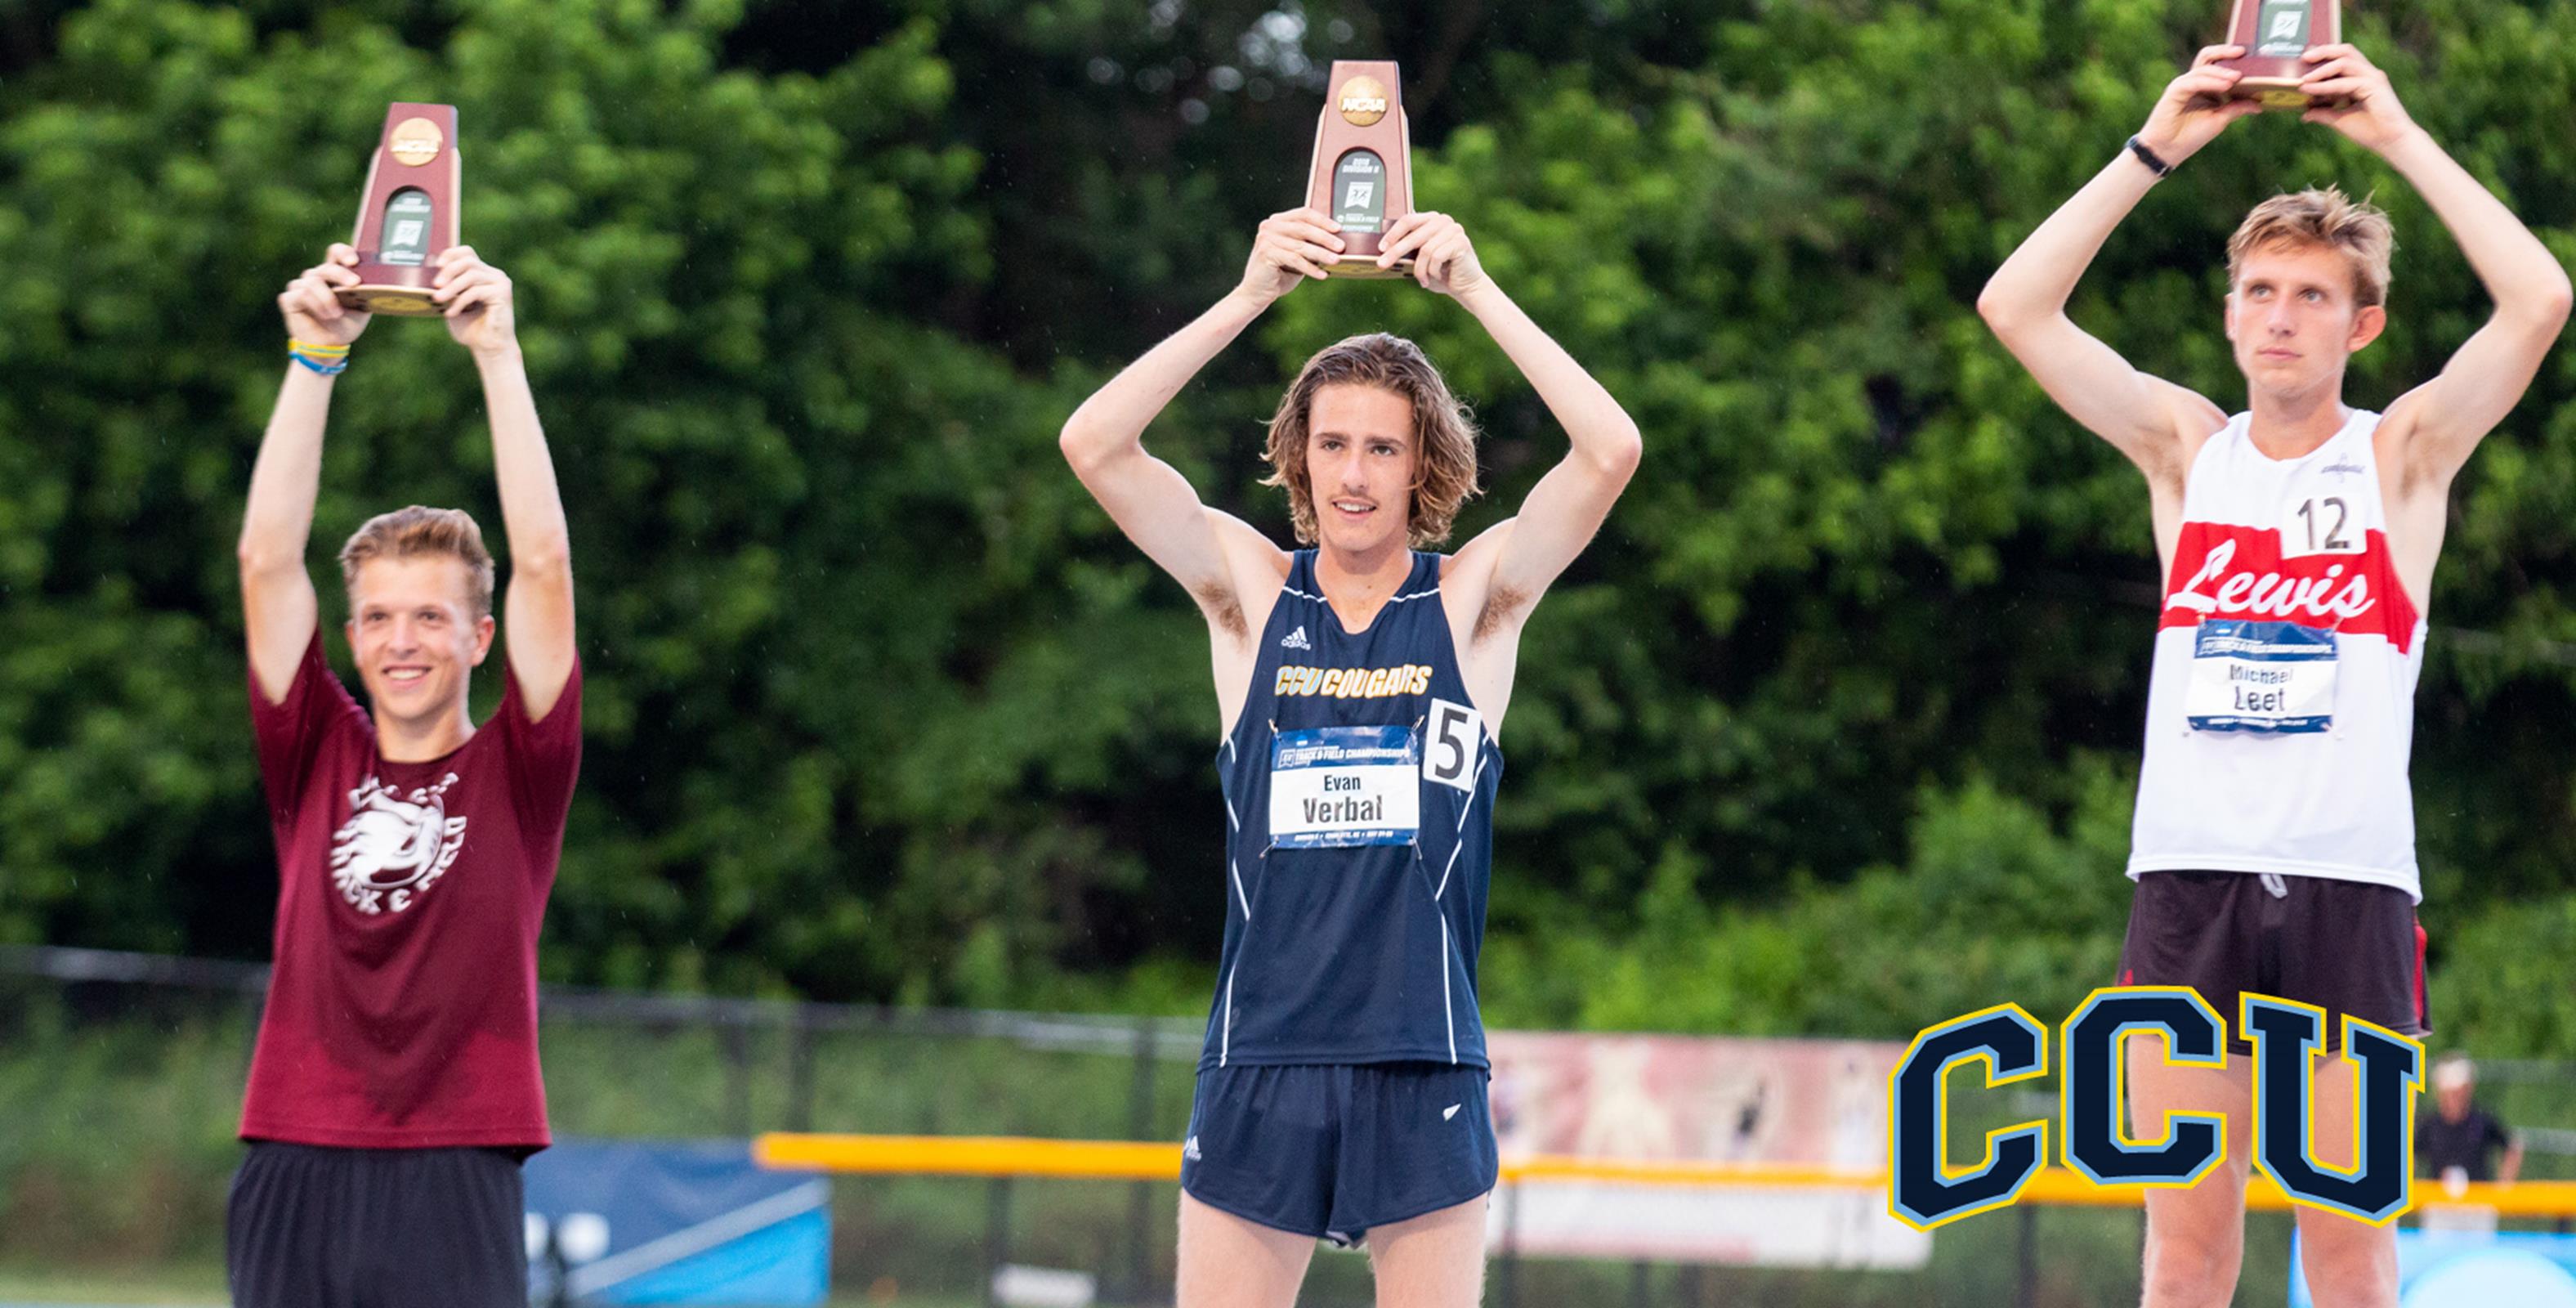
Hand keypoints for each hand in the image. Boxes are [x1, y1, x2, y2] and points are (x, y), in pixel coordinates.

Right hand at [277, 245, 368, 346]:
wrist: (330, 345)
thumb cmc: (346, 324)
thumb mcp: (363, 308)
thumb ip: (368, 292)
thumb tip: (382, 282)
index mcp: (335, 275)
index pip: (335, 253)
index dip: (343, 252)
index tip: (354, 261)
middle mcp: (317, 277)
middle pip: (326, 267)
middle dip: (341, 274)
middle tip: (354, 284)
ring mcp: (301, 286)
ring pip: (313, 281)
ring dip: (328, 298)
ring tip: (336, 314)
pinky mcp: (289, 299)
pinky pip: (301, 294)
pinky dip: (315, 305)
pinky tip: (325, 315)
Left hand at [433, 245, 517, 354]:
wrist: (489, 349)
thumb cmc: (471, 329)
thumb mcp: (452, 304)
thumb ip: (445, 289)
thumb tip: (426, 277)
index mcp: (483, 274)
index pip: (467, 252)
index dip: (450, 254)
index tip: (435, 265)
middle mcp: (494, 275)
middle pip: (468, 260)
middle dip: (449, 271)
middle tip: (435, 285)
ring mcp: (500, 283)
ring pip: (471, 274)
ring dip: (452, 287)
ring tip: (439, 299)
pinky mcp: (503, 294)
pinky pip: (476, 290)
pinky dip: (460, 301)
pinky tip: (451, 313)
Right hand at [1238, 208, 1343, 302]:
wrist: (1256, 292)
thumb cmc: (1280, 273)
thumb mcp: (1298, 254)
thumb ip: (1309, 244)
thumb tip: (1336, 242)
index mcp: (1278, 221)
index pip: (1303, 214)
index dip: (1322, 220)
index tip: (1338, 228)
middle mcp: (1270, 227)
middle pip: (1303, 228)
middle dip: (1325, 238)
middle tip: (1341, 246)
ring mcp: (1266, 239)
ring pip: (1300, 245)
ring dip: (1321, 254)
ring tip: (1336, 260)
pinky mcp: (1266, 253)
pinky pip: (1294, 259)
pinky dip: (1310, 268)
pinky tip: (1323, 275)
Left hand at [1376, 211, 1486, 298]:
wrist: (1467, 287)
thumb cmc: (1440, 274)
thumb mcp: (1419, 260)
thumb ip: (1408, 251)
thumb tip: (1384, 250)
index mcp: (1431, 219)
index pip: (1408, 220)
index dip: (1393, 234)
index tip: (1381, 248)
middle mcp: (1443, 220)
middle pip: (1413, 234)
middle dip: (1396, 251)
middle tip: (1383, 264)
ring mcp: (1454, 229)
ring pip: (1425, 250)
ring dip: (1420, 270)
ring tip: (1422, 280)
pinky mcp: (1461, 241)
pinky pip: (1437, 256)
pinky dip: (1433, 271)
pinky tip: (1438, 276)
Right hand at [2136, 46, 2263, 165]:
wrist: (2168, 151)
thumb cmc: (2191, 136)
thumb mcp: (2220, 120)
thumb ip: (2237, 108)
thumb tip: (2259, 103)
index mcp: (2205, 87)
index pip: (2218, 63)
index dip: (2232, 57)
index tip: (2251, 56)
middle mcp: (2194, 82)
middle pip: (2208, 56)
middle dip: (2225, 51)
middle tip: (2242, 52)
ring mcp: (2183, 85)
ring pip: (2203, 68)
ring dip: (2221, 72)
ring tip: (2237, 77)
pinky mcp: (2175, 91)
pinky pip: (2194, 81)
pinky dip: (2210, 82)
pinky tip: (2225, 85)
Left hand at [2299, 44, 2419, 151]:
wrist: (2392, 143)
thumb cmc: (2370, 132)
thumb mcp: (2340, 120)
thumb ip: (2323, 113)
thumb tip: (2304, 114)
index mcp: (2362, 78)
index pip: (2343, 58)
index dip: (2324, 55)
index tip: (2303, 59)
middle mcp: (2368, 74)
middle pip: (2345, 51)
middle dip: (2323, 51)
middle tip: (2303, 58)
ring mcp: (2373, 78)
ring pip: (2345, 61)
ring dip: (2321, 69)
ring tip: (2302, 79)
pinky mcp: (2375, 86)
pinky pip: (2346, 81)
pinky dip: (2326, 85)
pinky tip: (2309, 89)